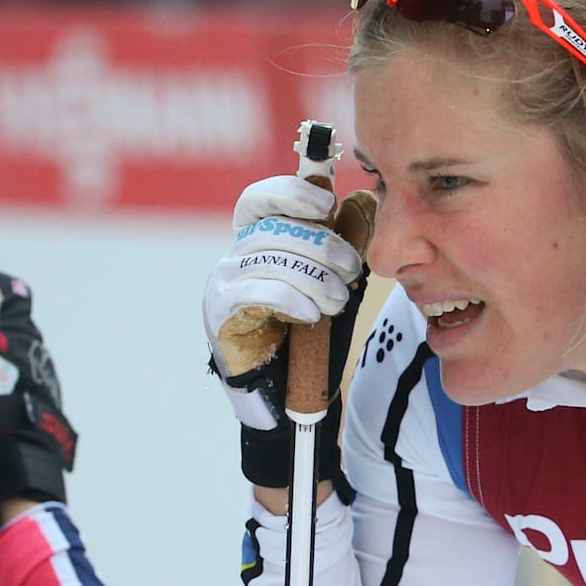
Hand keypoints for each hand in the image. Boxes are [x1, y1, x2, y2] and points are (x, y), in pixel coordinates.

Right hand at [202, 176, 368, 488]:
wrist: (287, 391)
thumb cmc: (308, 332)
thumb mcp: (334, 281)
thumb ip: (347, 242)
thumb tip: (364, 199)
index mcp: (259, 240)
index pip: (262, 198)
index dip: (292, 194)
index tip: (327, 206)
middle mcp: (236, 255)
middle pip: (276, 229)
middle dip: (323, 247)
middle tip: (352, 271)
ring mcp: (223, 283)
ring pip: (270, 259)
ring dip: (314, 278)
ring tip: (336, 301)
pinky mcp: (220, 314)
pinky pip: (256, 293)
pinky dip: (290, 300)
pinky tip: (310, 314)